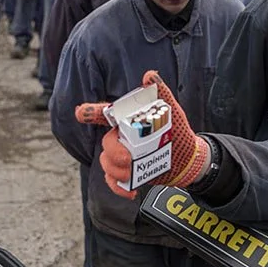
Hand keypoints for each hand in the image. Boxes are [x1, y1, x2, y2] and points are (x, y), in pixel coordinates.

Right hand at [76, 71, 211, 199]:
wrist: (186, 159)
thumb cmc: (177, 132)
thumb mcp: (172, 113)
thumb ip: (162, 94)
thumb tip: (150, 75)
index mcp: (128, 121)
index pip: (106, 114)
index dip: (91, 112)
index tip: (81, 113)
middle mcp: (121, 137)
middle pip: (106, 143)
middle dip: (115, 153)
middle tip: (131, 159)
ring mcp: (122, 156)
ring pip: (106, 163)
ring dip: (118, 170)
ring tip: (136, 172)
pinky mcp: (125, 173)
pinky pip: (112, 181)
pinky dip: (120, 187)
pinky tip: (132, 191)